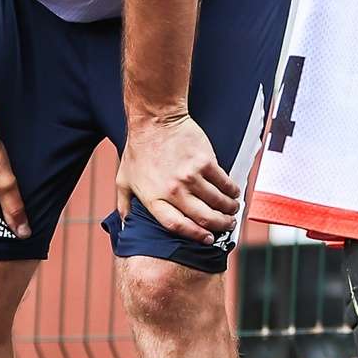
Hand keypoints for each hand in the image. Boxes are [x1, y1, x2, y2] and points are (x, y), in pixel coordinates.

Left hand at [117, 110, 240, 245]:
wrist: (155, 119)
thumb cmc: (139, 148)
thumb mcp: (123, 179)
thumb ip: (124, 204)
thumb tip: (125, 224)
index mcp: (154, 198)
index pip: (177, 226)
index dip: (195, 235)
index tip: (207, 238)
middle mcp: (173, 190)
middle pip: (203, 218)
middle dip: (219, 225)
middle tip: (226, 224)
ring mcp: (191, 176)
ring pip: (217, 202)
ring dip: (229, 209)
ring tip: (232, 209)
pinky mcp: (205, 162)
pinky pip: (224, 183)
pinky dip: (232, 190)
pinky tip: (234, 192)